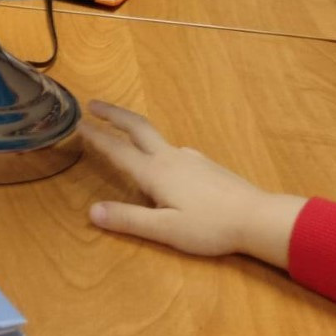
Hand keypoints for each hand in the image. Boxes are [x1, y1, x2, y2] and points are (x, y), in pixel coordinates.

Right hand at [82, 100, 305, 267]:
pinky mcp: (206, 166)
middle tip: (93, 104)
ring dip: (135, 131)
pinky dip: (159, 150)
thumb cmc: (210, 226)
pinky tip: (168, 166)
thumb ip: (128, 220)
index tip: (77, 122)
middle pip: (137, 127)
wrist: (258, 218)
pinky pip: (176, 152)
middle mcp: (169, 158)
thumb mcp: (165, 230)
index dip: (96, 136)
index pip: (118, 150)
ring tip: (126, 139)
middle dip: (113, 114)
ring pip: (157, 139)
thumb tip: (91, 211)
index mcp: (155, 172)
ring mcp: (190, 159)